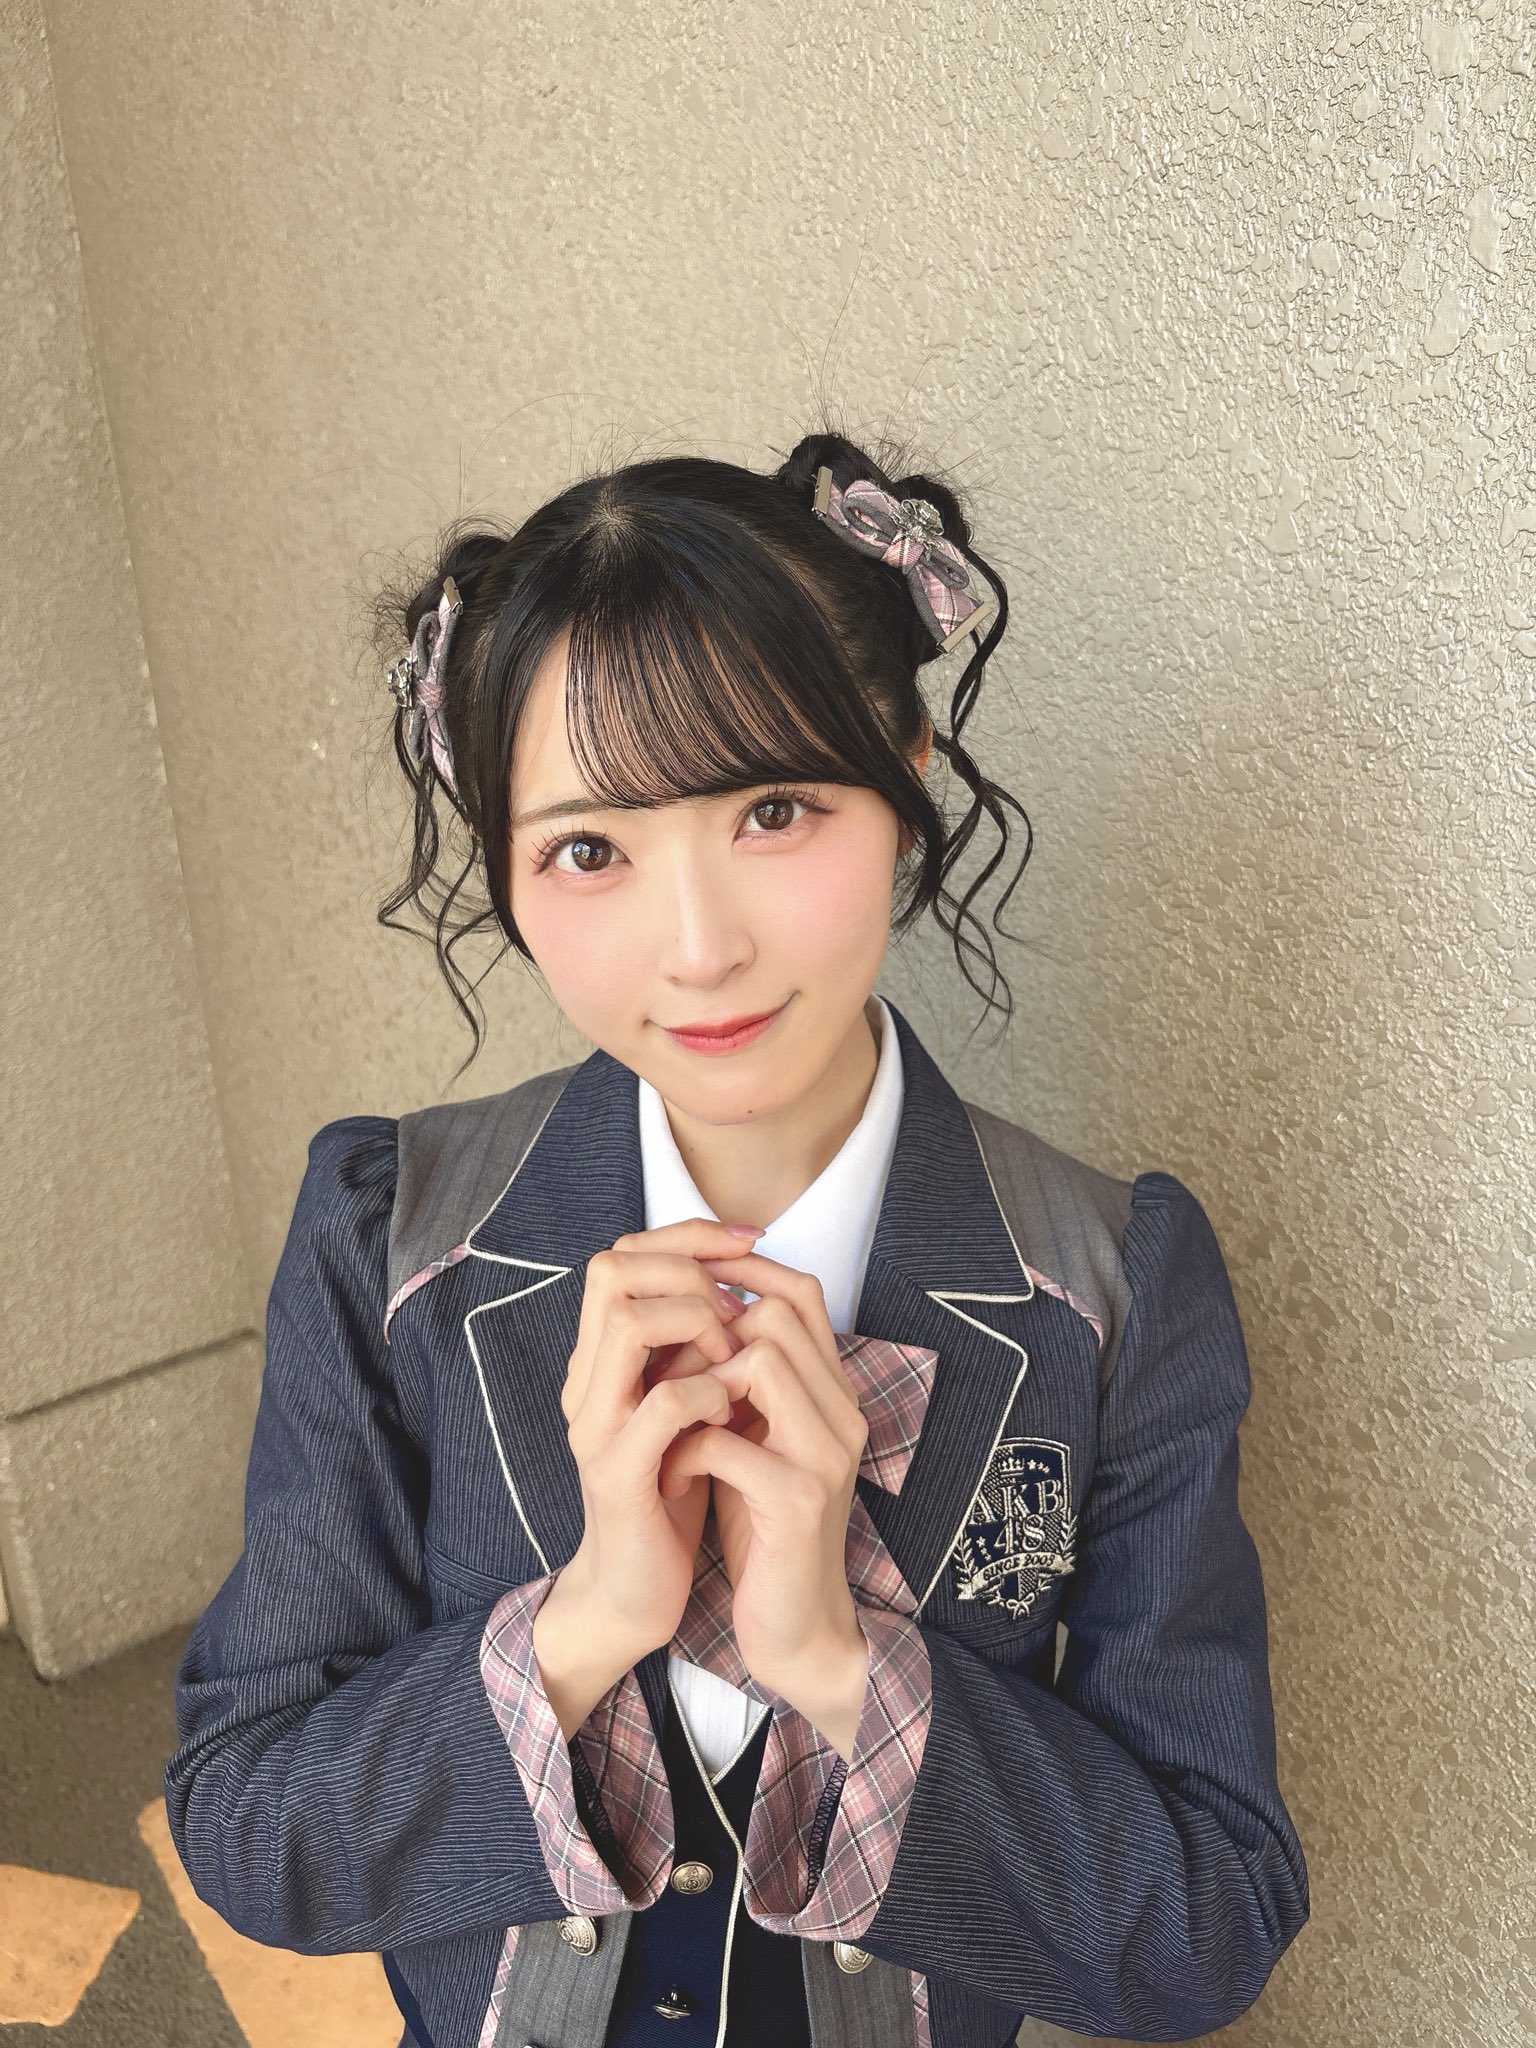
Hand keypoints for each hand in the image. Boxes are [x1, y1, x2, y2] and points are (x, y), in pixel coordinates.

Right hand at [557, 1218, 765, 1658]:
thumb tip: (738, 1281)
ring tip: (732, 1355)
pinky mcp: (617, 1475)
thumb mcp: (683, 1406)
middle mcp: (585, 1381)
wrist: (638, 1591)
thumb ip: (690, 1350)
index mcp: (599, 1360)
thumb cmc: (670, 1492)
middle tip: (737, 1308)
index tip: (747, 1243)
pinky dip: (708, 1393)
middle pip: (611, 1270)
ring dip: (695, 1323)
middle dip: (688, 1270)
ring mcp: (595, 1426)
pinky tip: (731, 1410)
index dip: (686, 1235)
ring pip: (626, 1323)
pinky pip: (663, 1406)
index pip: (621, 1254)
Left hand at [658, 1250, 868, 1691]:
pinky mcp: (798, 1502)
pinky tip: (669, 1479)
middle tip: (667, 1377)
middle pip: (778, 1316)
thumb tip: (697, 1318)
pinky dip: (684, 1452)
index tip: (686, 1285)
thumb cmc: (766, 1530)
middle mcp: (842, 1413)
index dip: (741, 1274)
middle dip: (708, 1334)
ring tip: (668, 1426)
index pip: (802, 1291)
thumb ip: (745, 1386)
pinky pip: (726, 1440)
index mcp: (833, 1394)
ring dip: (696, 1386)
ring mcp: (826, 1455)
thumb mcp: (759, 1442)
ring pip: (760, 1362)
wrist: (798, 1629)